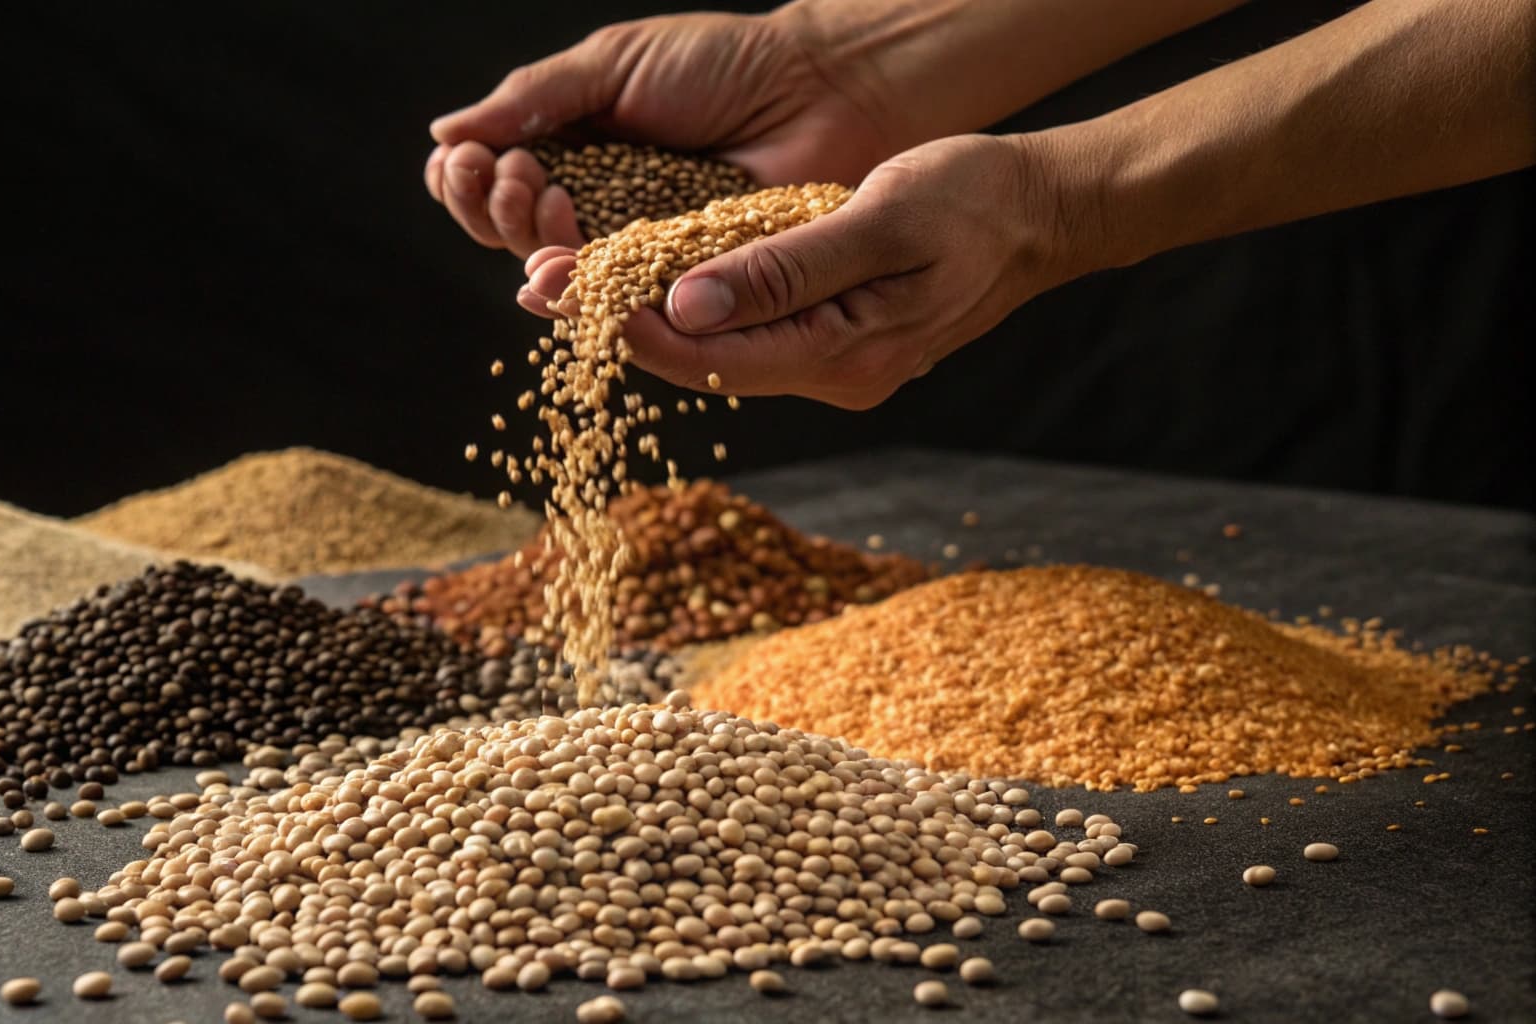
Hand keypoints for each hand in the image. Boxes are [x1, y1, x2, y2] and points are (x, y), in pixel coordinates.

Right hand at [425, 10, 906, 257]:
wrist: (821, 92)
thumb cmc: (723, 65)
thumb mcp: (613, 64)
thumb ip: (533, 101)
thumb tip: (445, 137)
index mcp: (573, 150)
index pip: (494, 182)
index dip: (468, 182)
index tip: (469, 162)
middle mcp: (597, 206)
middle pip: (512, 235)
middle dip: (492, 211)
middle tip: (516, 178)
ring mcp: (636, 251)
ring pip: (557, 274)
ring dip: (529, 244)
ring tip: (546, 200)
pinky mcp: (677, 287)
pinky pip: (619, 304)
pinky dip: (582, 291)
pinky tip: (565, 265)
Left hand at [518, 135, 1075, 409]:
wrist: (1046, 212)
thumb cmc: (975, 202)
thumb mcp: (880, 218)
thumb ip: (787, 267)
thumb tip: (687, 305)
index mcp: (846, 354)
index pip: (712, 356)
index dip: (630, 325)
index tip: (564, 290)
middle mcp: (836, 376)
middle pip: (704, 361)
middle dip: (620, 323)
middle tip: (540, 286)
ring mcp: (837, 363)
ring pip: (721, 349)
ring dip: (648, 315)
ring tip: (572, 280)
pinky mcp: (837, 339)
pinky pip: (749, 334)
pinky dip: (695, 307)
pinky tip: (645, 280)